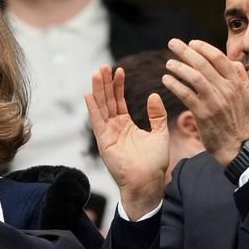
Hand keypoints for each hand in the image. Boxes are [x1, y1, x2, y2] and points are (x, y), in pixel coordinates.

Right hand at [86, 65, 168, 219]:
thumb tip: (153, 95)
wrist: (149, 181)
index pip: (119, 101)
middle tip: (103, 66)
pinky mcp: (104, 142)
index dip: (118, 86)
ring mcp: (108, 135)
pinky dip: (93, 108)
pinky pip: (97, 122)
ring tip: (97, 74)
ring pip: (101, 108)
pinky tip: (89, 94)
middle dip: (105, 84)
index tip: (119, 70)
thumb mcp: (160, 133)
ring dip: (98, 91)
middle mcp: (114, 128)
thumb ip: (156, 115)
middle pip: (107, 101)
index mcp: (126, 126)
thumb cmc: (154, 163)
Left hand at [162, 39, 248, 166]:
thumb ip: (240, 75)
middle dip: (186, 51)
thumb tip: (231, 61)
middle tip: (173, 43)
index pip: (219, 57)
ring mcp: (215, 101)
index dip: (203, 47)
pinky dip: (174, 85)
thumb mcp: (247, 95)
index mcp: (237, 82)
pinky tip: (166, 80)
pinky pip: (186, 94)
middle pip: (203, 63)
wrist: (235, 145)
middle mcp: (227, 89)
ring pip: (194, 77)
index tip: (191, 43)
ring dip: (179, 67)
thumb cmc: (238, 118)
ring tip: (168, 64)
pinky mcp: (203, 114)